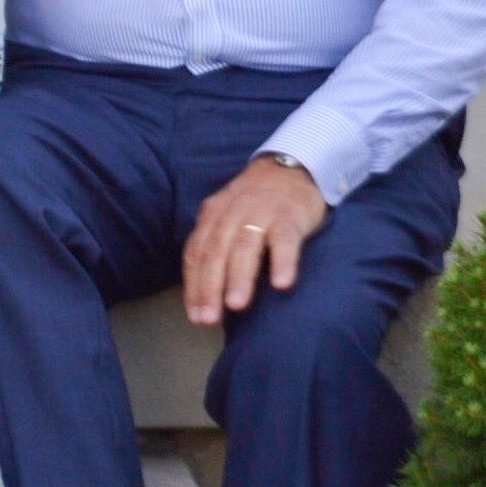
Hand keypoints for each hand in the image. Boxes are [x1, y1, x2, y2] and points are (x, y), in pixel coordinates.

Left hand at [182, 158, 329, 325]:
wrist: (292, 167)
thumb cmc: (256, 204)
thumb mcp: (228, 218)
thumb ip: (215, 246)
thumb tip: (205, 294)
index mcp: (212, 215)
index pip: (196, 253)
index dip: (193, 286)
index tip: (194, 316)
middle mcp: (232, 212)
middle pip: (215, 252)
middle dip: (209, 287)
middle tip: (208, 319)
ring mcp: (261, 212)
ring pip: (245, 246)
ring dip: (239, 277)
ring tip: (236, 305)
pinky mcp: (290, 215)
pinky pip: (285, 239)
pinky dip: (282, 261)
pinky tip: (282, 284)